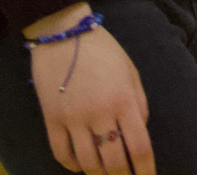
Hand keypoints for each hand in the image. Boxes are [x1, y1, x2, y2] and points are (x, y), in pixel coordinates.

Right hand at [26, 5, 153, 172]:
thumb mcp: (130, 71)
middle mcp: (100, 113)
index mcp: (124, 100)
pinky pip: (61, 153)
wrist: (64, 35)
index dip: (145, 169)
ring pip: (87, 162)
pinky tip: (80, 167)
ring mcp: (73, 118)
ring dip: (98, 174)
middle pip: (113, 160)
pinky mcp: (51, 119)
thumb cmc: (103, 51)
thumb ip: (139, 102)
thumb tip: (141, 130)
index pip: (139, 146)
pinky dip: (71, 165)